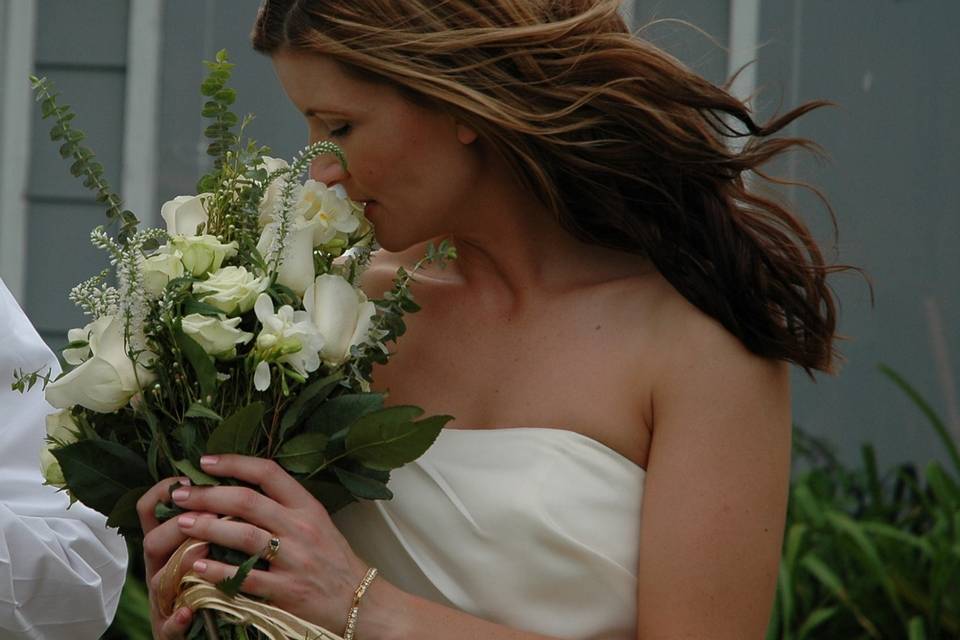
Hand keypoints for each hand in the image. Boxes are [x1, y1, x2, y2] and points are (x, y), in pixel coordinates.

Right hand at [136, 476, 215, 638]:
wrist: (201, 630)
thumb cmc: (207, 581)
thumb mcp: (204, 544)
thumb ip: (209, 516)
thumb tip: (227, 478)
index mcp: (168, 545)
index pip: (151, 510)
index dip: (162, 491)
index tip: (186, 478)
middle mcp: (160, 568)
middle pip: (153, 540)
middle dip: (178, 526)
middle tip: (209, 513)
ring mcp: (163, 600)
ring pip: (159, 580)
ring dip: (181, 564)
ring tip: (202, 552)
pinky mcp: (169, 630)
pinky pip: (167, 626)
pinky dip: (176, 620)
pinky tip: (188, 613)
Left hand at [168, 454, 370, 630]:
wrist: (358, 599)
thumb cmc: (331, 558)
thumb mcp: (316, 521)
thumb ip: (284, 505)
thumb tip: (238, 488)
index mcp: (307, 506)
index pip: (268, 473)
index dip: (234, 463)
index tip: (205, 462)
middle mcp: (301, 528)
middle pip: (247, 502)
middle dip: (208, 495)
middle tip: (179, 494)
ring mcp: (294, 560)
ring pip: (244, 536)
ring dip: (207, 528)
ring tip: (180, 523)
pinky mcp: (286, 591)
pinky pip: (246, 578)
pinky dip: (218, 571)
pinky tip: (196, 566)